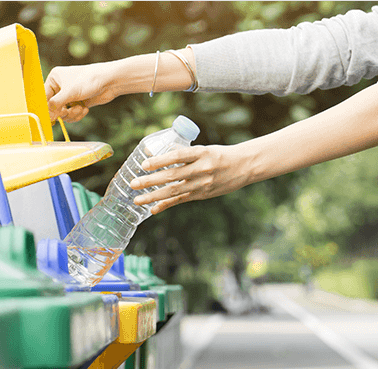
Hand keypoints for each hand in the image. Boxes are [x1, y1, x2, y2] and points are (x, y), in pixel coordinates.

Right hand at [44, 63, 121, 122]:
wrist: (110, 81)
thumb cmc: (89, 80)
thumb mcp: (69, 92)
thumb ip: (55, 103)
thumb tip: (47, 114)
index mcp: (55, 78)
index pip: (44, 96)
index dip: (46, 107)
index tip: (49, 117)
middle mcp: (61, 86)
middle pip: (53, 106)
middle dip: (62, 111)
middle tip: (66, 112)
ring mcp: (70, 95)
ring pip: (63, 112)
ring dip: (71, 114)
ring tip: (79, 108)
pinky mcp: (78, 102)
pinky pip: (72, 114)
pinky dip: (78, 114)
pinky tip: (84, 109)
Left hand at [127, 145, 254, 213]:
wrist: (244, 167)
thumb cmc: (219, 154)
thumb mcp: (203, 149)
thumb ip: (182, 152)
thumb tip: (154, 153)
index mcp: (202, 153)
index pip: (178, 156)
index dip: (160, 160)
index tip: (144, 164)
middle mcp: (202, 169)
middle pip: (172, 176)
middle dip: (150, 180)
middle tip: (133, 183)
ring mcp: (202, 184)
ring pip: (174, 191)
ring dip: (153, 196)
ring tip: (137, 199)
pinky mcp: (202, 195)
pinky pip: (181, 201)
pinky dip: (166, 205)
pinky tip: (153, 209)